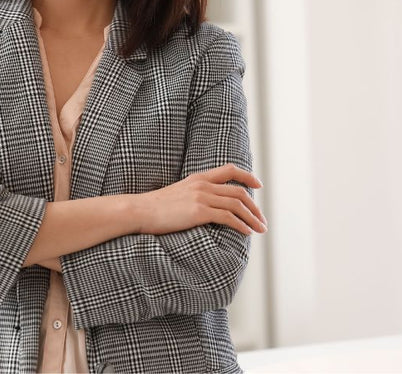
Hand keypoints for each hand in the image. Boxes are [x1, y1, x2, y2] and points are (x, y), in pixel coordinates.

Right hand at [137, 164, 266, 235]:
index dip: (247, 177)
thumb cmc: (154, 208)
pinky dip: (241, 225)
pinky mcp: (198, 212)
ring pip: (237, 205)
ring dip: (252, 218)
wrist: (139, 210)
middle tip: (262, 221)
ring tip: (260, 230)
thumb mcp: (177, 194)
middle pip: (239, 192)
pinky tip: (247, 232)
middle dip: (255, 208)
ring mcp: (201, 197)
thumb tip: (205, 207)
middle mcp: (203, 185)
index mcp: (198, 178)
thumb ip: (193, 195)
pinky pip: (228, 217)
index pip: (230, 170)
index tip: (258, 186)